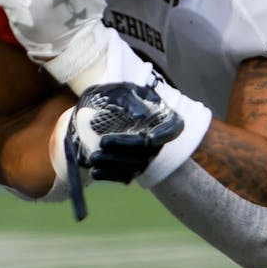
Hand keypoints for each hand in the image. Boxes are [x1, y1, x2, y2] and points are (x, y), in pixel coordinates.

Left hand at [64, 81, 184, 219]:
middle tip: (103, 142)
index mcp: (163, 118)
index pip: (173, 127)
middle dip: (124, 146)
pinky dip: (109, 175)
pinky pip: (124, 176)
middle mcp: (157, 140)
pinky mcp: (132, 169)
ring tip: (93, 158)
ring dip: (113, 163)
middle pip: (146, 148)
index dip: (164, 134)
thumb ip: (128, 100)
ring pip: (134, 165)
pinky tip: (94, 172)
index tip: (151, 138)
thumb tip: (137, 115)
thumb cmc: (118, 97)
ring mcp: (146, 157)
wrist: (106, 110)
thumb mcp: (124, 92)